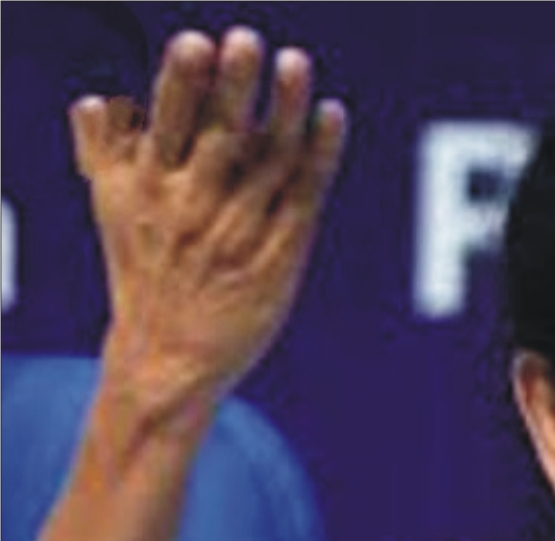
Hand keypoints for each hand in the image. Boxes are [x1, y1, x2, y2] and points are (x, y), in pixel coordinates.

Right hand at [70, 27, 346, 408]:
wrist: (167, 358)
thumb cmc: (142, 271)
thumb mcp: (110, 211)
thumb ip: (104, 153)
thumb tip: (95, 98)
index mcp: (146, 188)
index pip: (167, 125)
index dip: (183, 84)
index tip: (198, 42)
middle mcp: (192, 207)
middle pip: (217, 137)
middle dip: (231, 87)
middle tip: (246, 40)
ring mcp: (238, 232)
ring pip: (268, 161)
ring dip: (284, 109)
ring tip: (295, 62)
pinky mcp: (279, 256)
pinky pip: (302, 197)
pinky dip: (319, 155)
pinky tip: (331, 115)